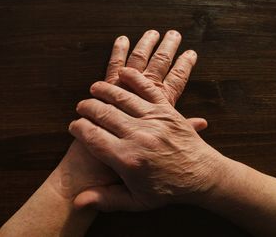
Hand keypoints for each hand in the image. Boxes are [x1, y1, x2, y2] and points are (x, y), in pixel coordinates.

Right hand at [52, 30, 207, 198]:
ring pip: (122, 97)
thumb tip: (77, 201)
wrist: (201, 177)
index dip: (79, 128)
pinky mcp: (167, 110)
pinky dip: (134, 78)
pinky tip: (122, 73)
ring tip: (94, 88)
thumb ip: (106, 200)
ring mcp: (153, 120)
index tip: (74, 126)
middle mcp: (138, 136)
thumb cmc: (168, 190)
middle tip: (82, 106)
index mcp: (127, 159)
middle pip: (103, 113)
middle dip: (88, 107)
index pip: (92, 137)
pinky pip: (147, 89)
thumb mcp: (136, 201)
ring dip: (105, 90)